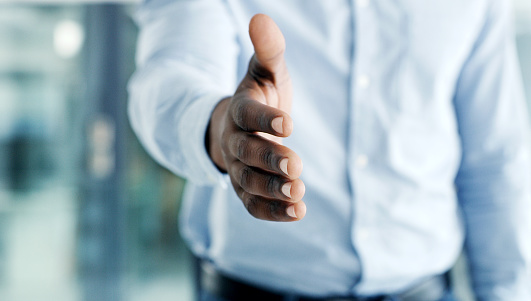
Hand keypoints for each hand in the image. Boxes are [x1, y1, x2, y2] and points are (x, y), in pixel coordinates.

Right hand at [207, 14, 305, 221]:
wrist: (239, 128)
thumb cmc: (260, 97)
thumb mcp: (266, 72)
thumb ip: (268, 51)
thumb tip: (261, 19)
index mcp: (239, 110)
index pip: (248, 115)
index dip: (266, 120)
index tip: (290, 125)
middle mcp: (234, 141)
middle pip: (247, 153)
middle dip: (270, 160)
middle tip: (296, 164)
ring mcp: (238, 169)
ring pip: (250, 183)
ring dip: (273, 190)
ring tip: (299, 195)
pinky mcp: (246, 191)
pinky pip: (253, 205)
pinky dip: (272, 212)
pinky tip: (298, 213)